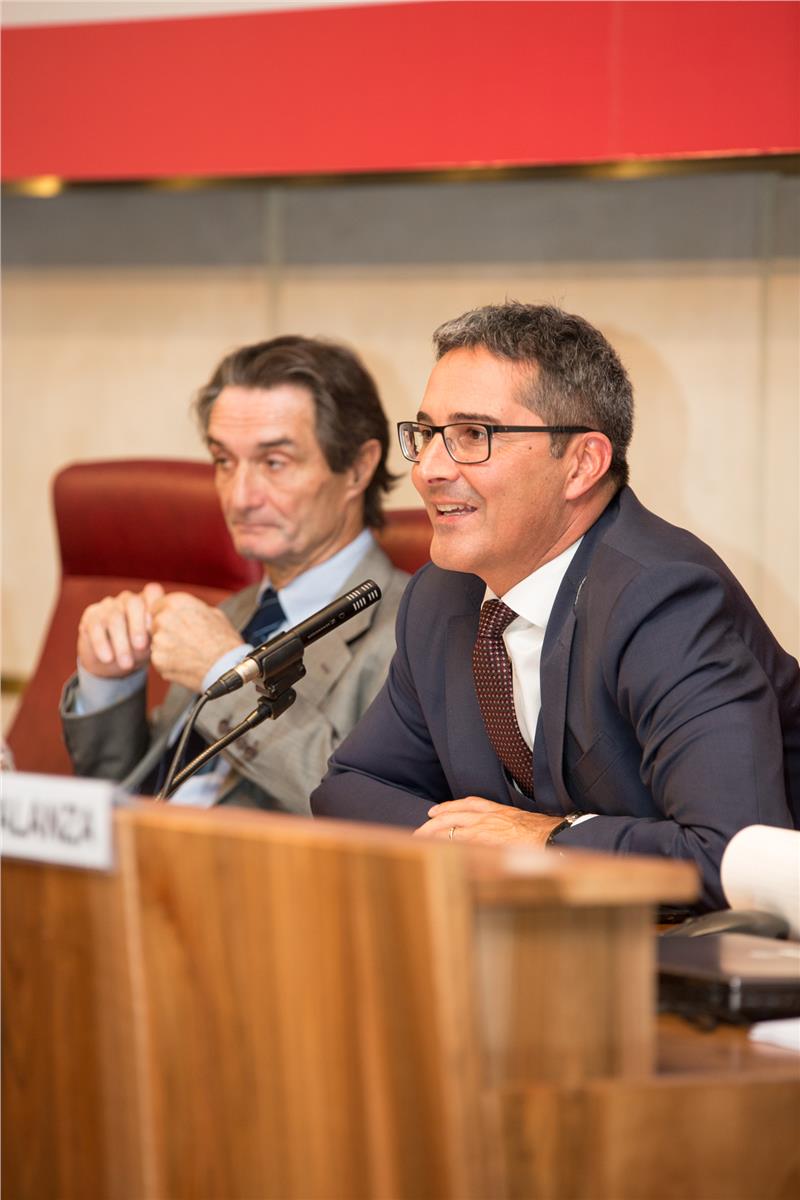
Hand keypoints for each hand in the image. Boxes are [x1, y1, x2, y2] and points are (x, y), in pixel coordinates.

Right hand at [77, 583, 164, 677]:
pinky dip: (101, 644)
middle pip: (133, 603)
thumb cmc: (138, 650)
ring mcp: (108, 605)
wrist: (110, 662)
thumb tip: (162, 635)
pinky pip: (95, 626)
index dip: (155, 607)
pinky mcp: (91, 615)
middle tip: (140, 648)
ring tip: (126, 665)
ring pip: (114, 618)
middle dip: (137, 627)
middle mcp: (128, 599)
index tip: (158, 629)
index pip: (153, 593)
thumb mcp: (151, 645)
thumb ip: (156, 635)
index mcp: (147, 601)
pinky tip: (107, 658)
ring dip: (120, 643)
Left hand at [149, 592, 243, 691]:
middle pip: (155, 623)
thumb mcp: (213, 613)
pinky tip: (186, 663)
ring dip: (167, 647)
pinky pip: (159, 659)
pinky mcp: (158, 660)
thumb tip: (184, 612)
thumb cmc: (225, 640)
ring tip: (188, 653)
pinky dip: (168, 662)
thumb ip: (192, 609)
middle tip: (185, 640)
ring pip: (157, 642)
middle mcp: (164, 618)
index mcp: (177, 602)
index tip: (177, 623)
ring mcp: (159, 640)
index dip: (168, 615)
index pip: (158, 605)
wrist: (227, 667)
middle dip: (166, 631)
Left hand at [413, 797, 563, 847]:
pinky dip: (447, 846)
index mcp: (497, 809)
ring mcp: (485, 828)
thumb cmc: (543, 832)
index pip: (466, 804)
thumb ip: (505, 826)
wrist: (552, 837)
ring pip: (451, 828)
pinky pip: (460, 843)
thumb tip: (498, 835)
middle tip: (419, 830)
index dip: (448, 807)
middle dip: (433, 823)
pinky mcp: (484, 842)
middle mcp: (487, 816)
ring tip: (419, 840)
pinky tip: (436, 851)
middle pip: (452, 815)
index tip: (435, 812)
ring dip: (433, 834)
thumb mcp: (521, 822)